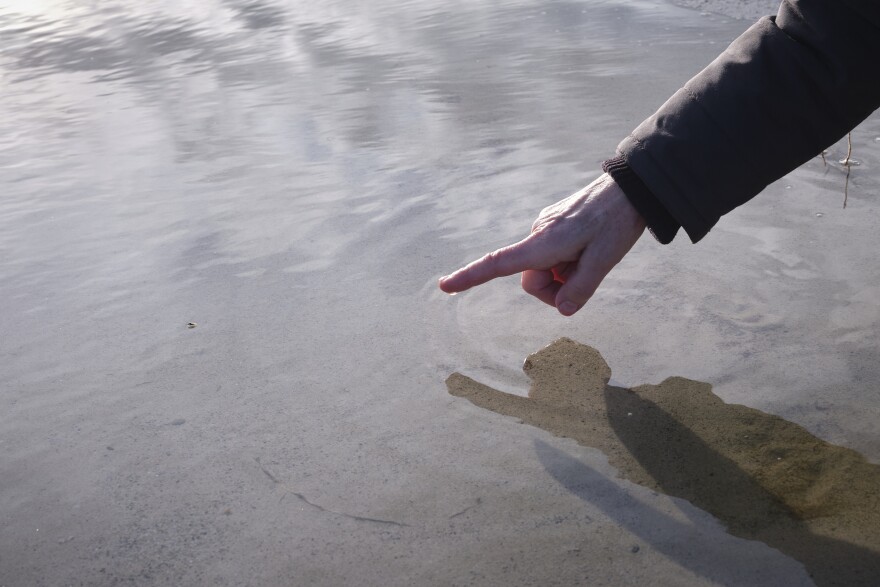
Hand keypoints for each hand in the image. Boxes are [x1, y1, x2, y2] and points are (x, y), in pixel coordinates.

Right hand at [438, 173, 645, 315]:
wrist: (631, 187)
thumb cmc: (617, 222)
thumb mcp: (605, 260)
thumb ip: (581, 289)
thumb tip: (562, 308)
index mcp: (544, 243)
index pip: (499, 264)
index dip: (470, 277)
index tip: (445, 286)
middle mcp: (538, 233)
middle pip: (533, 279)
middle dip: (556, 287)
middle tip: (589, 276)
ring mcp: (545, 228)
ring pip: (546, 268)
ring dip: (566, 273)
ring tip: (593, 256)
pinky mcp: (555, 224)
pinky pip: (554, 254)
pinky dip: (569, 260)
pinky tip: (591, 245)